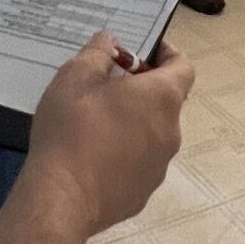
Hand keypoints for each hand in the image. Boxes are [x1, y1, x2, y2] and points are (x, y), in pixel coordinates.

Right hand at [25, 31, 191, 237]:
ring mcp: (159, 167)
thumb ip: (98, 52)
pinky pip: (137, 164)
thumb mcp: (76, 76)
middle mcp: (170, 132)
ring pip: (150, 134)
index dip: (166, 53)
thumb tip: (111, 44)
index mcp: (162, 98)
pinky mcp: (142, 194)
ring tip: (92, 122)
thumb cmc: (72, 129)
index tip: (144, 50)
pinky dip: (122, 155)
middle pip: (164, 102)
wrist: (62, 199)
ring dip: (131, 122)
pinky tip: (90, 157)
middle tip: (104, 85)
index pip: (183, 67)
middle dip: (139, 89)